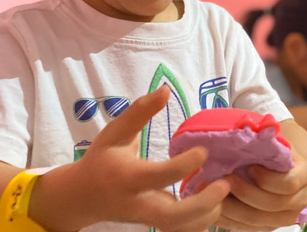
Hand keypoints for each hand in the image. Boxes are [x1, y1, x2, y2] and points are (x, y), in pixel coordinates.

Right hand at [68, 86, 229, 231]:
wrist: (82, 197)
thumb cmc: (101, 159)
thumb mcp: (114, 132)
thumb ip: (139, 111)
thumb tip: (164, 89)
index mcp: (126, 177)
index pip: (157, 176)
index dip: (183, 165)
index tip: (203, 151)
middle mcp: (137, 202)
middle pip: (171, 217)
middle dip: (202, 205)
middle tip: (224, 185)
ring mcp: (146, 218)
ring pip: (179, 228)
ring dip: (207, 215)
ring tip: (223, 191)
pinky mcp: (154, 225)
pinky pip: (181, 231)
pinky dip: (201, 222)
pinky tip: (214, 202)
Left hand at [216, 149, 306, 229]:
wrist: (280, 164)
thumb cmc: (274, 150)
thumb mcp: (274, 142)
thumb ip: (267, 141)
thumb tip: (250, 131)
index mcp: (303, 176)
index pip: (288, 184)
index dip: (266, 178)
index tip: (250, 167)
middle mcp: (299, 200)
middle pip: (272, 205)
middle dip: (245, 193)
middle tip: (225, 180)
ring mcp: (284, 216)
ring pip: (257, 220)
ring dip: (233, 208)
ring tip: (214, 193)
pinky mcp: (268, 226)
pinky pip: (247, 228)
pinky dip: (228, 219)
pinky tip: (214, 208)